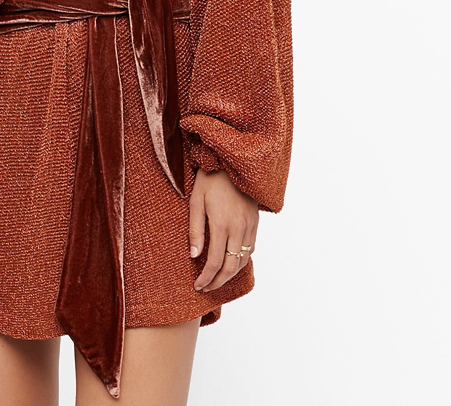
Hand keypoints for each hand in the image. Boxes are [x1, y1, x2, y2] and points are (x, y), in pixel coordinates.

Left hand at [189, 167, 258, 291]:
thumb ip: (195, 230)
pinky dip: (241, 260)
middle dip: (218, 282)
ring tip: (217, 279)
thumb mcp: (196, 202)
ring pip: (243, 260)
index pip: (215, 262)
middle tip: (206, 288)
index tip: (198, 285)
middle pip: (232, 267)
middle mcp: (239, 228)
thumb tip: (194, 256)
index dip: (207, 278)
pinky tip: (230, 262)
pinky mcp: (255, 222)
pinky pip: (250, 248)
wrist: (231, 162)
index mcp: (222, 224)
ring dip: (231, 274)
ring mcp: (250, 225)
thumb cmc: (209, 180)